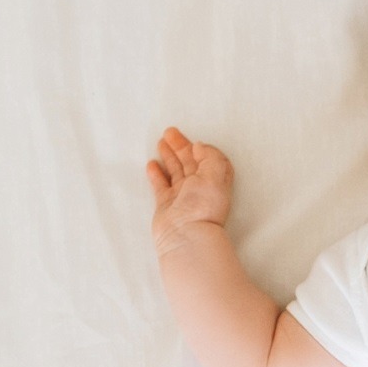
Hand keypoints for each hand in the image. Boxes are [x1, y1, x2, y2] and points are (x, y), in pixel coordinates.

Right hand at [146, 127, 234, 253]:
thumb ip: (210, 156)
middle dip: (180, 146)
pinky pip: (161, 185)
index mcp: (215, 180)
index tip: (192, 140)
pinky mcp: (166, 204)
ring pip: (175, 170)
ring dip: (168, 156)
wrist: (186, 235)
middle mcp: (200, 187)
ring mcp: (183, 196)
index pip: (209, 159)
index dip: (201, 148)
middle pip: (190, 162)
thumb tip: (200, 146)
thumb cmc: (203, 206)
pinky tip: (152, 164)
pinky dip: (157, 174)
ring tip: (160, 142)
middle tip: (168, 132)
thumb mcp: (215, 174)